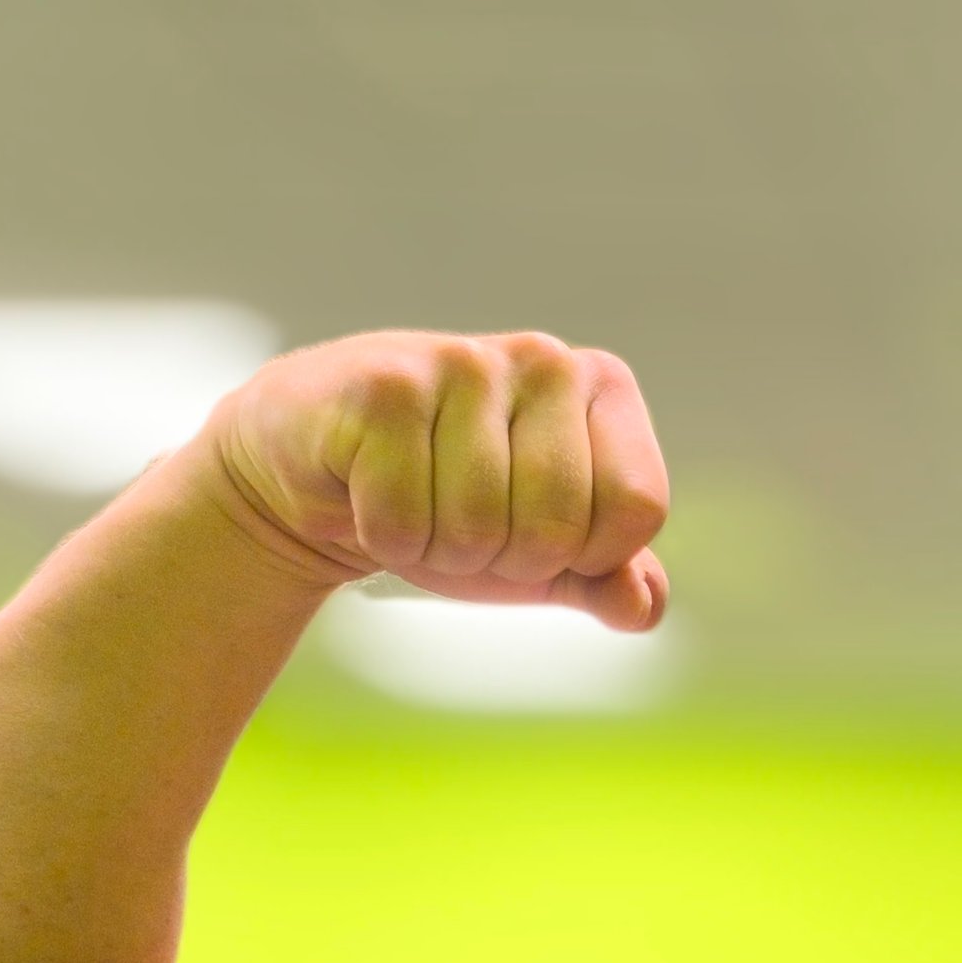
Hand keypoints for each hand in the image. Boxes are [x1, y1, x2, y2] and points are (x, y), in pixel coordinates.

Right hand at [201, 330, 672, 632]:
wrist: (320, 472)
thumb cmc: (447, 506)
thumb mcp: (543, 553)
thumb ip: (609, 580)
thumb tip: (642, 605)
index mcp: (601, 386)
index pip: (636, 508)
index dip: (586, 555)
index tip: (536, 528)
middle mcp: (545, 357)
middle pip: (559, 527)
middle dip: (507, 558)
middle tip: (463, 522)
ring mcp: (463, 362)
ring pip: (479, 528)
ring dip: (440, 550)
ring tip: (416, 504)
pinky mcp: (384, 387)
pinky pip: (406, 522)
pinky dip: (384, 537)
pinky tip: (367, 494)